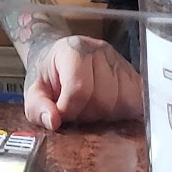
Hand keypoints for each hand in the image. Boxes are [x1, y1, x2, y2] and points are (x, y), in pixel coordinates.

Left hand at [23, 34, 142, 131]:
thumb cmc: (49, 75)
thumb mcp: (34, 91)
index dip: (70, 110)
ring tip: (92, 111)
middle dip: (88, 115)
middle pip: (103, 99)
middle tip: (77, 113)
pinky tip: (110, 113)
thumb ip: (37, 107)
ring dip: (107, 116)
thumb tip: (53, 121)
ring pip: (122, 102)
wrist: (60, 56)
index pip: (79, 89)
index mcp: (73, 50)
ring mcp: (119, 60)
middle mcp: (100, 51)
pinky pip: (137, 99)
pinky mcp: (132, 72)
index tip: (63, 114)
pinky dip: (125, 112)